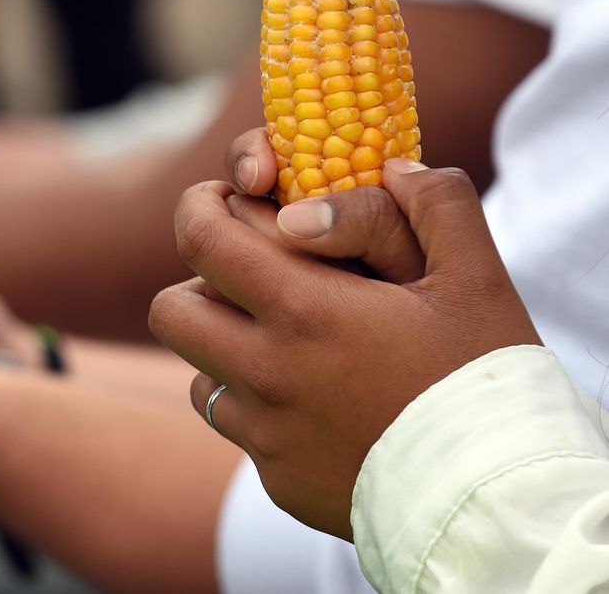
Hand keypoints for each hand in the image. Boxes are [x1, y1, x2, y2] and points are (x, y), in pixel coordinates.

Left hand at [148, 159, 541, 538]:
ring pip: (199, 376)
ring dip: (226, 352)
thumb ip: (433, 207)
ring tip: (288, 345)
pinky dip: (260, 410)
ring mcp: (265, 434)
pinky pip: (241, 431)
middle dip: (198, 284)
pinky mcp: (276, 480)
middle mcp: (266, 373)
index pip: (201, 241)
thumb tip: (393, 169)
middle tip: (250, 279)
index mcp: (304, 310)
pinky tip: (317, 406)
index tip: (222, 201)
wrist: (498, 503)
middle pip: (172, 312)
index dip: (199, 209)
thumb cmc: (486, 382)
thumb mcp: (476, 278)